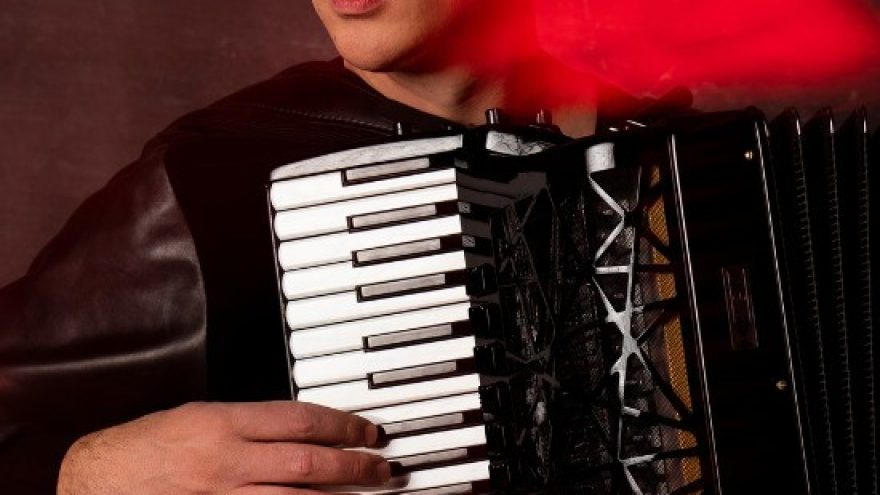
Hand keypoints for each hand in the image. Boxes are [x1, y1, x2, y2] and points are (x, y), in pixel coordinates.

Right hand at [57, 401, 390, 493]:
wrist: (99, 479)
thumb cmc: (147, 445)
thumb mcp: (202, 416)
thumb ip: (250, 423)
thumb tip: (300, 428)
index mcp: (224, 424)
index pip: (301, 420)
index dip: (344, 424)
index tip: (367, 431)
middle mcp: (228, 461)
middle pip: (309, 462)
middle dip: (354, 465)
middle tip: (382, 466)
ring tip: (367, 490)